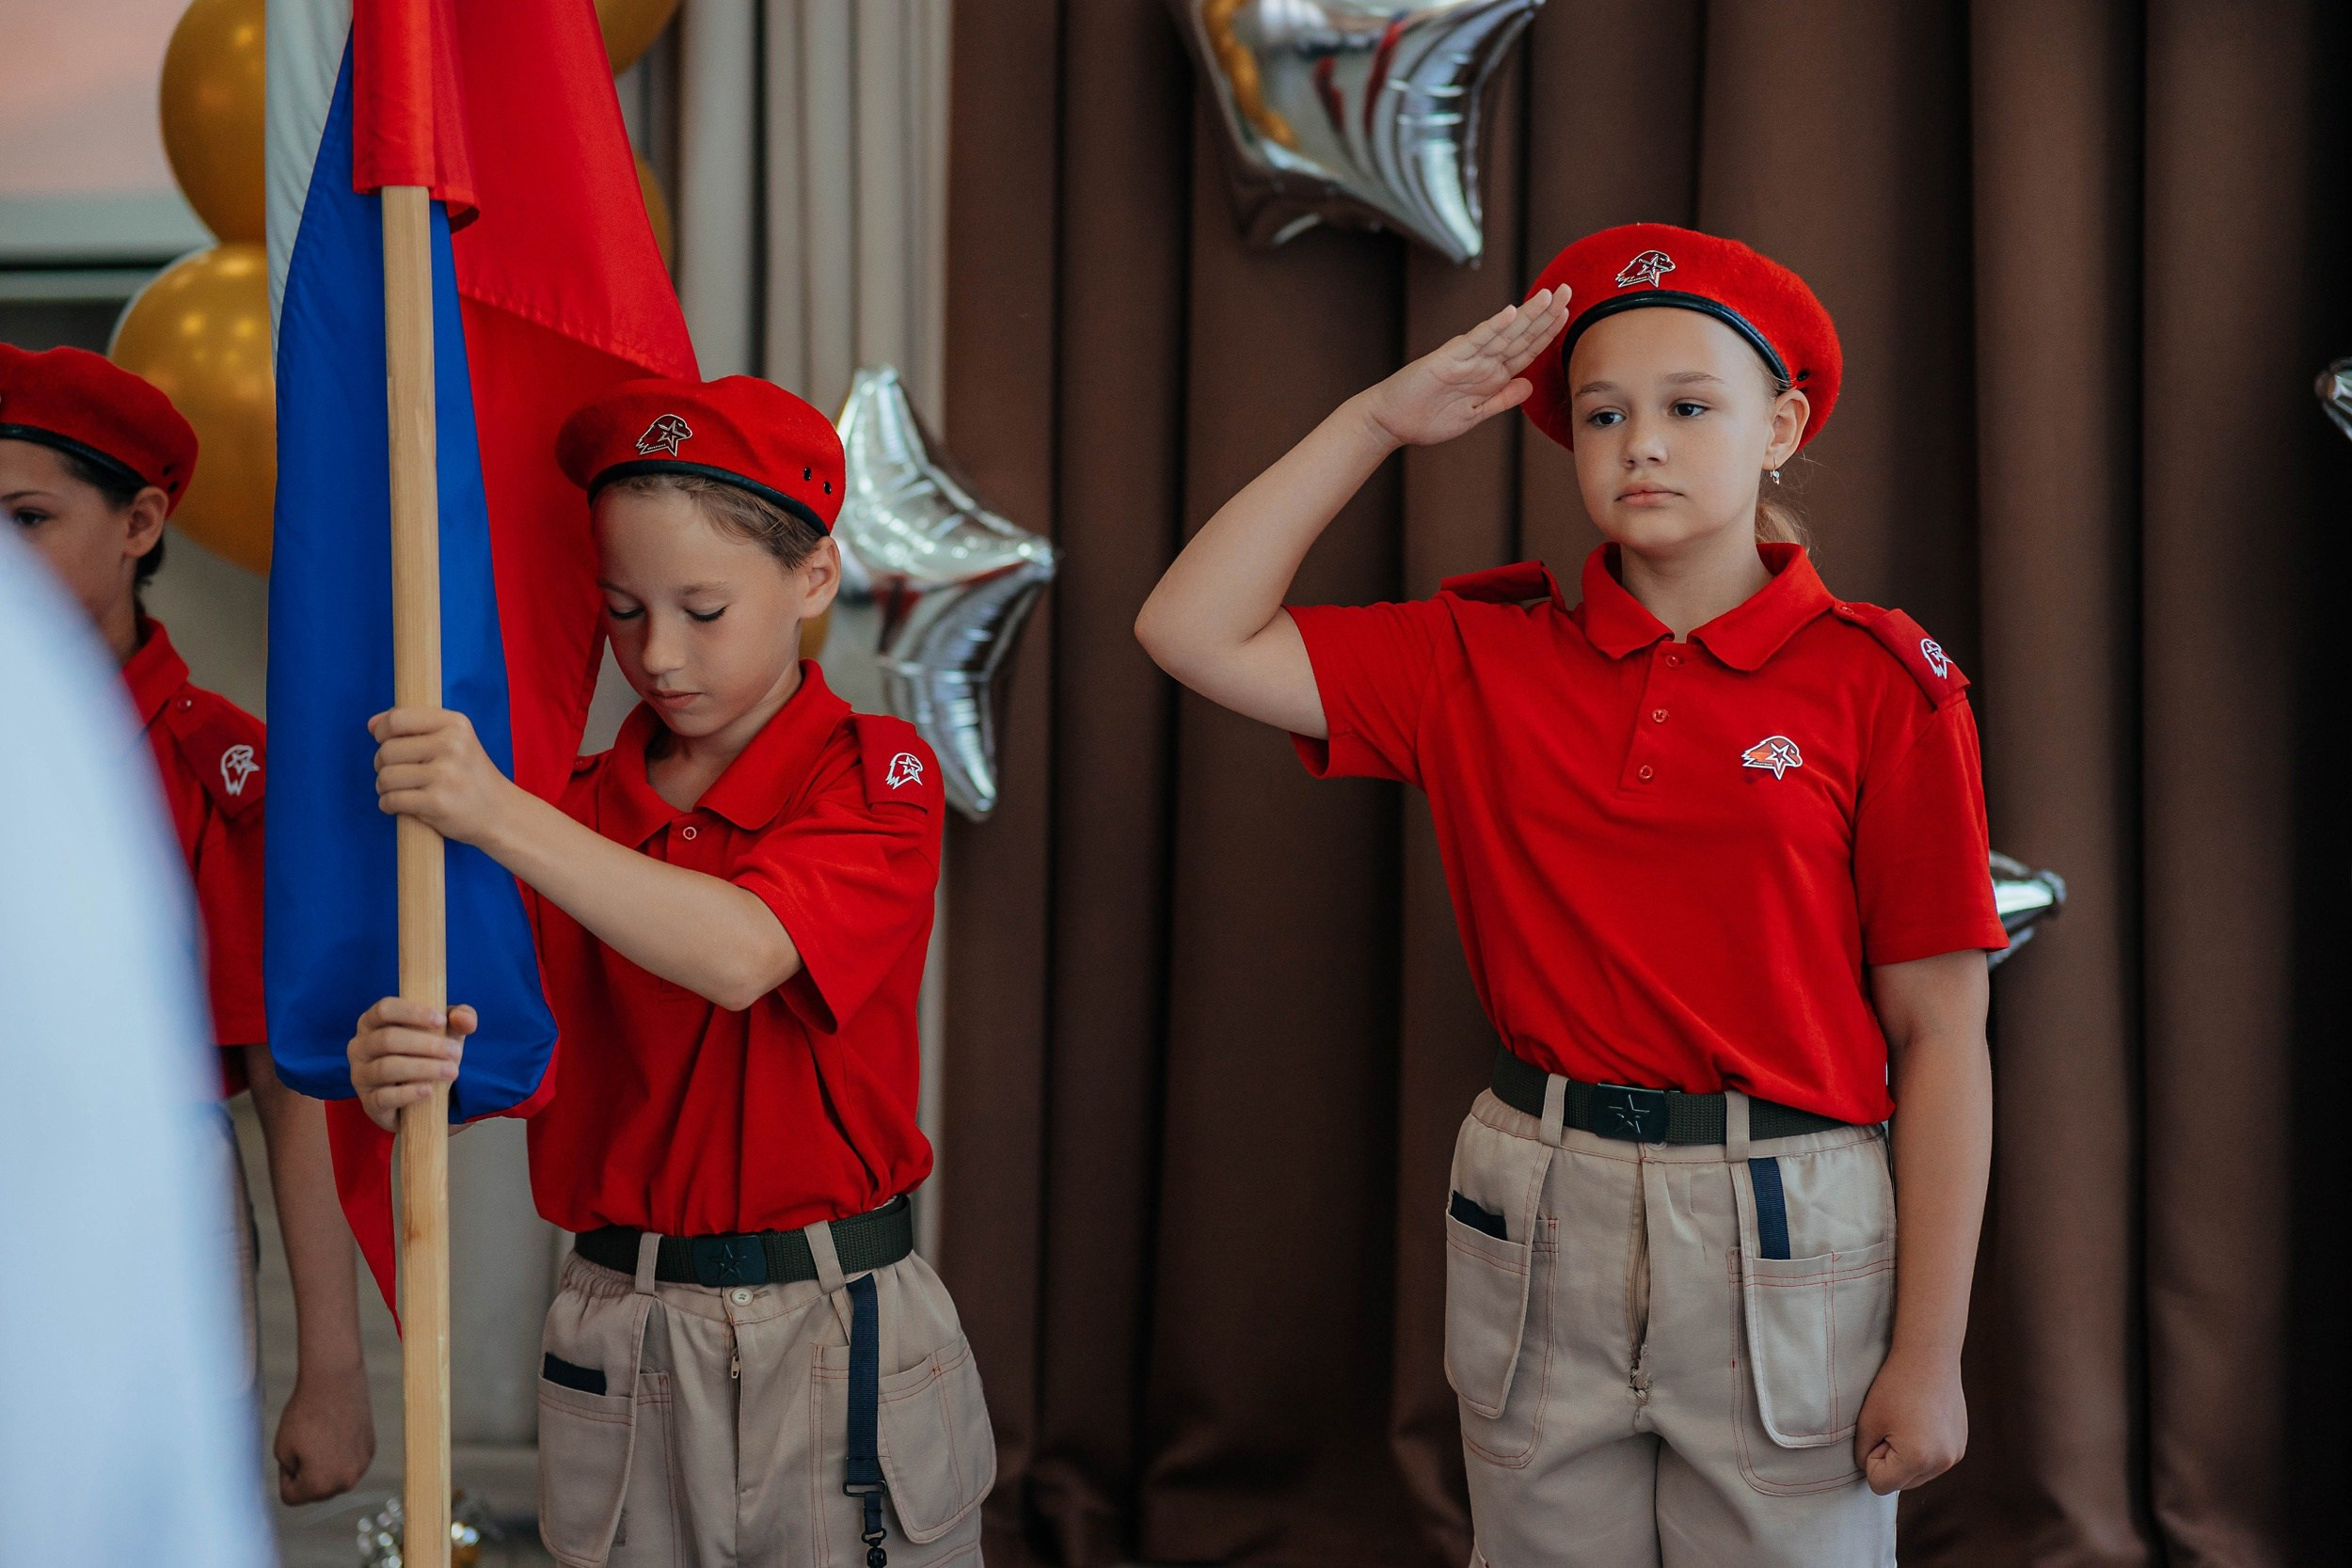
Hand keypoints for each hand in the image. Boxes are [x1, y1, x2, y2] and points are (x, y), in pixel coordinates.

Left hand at [272, 1362, 374, 1503]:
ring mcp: (362, 1466)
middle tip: (307, 1442)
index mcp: (319, 1485)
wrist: (335, 1380)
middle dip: (307, 1474)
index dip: (285, 1473)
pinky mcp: (370, 1450)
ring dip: (325, 1466)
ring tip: (323, 1437)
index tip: (292, 1450)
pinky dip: (341, 1454)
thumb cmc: (303, 1413)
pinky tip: (337, 1432)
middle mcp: (345, 1482)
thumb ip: (291, 1474)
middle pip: (315, 1492)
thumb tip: (307, 1480)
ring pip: (334, 1478)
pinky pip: (348, 1463)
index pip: (290, 1496)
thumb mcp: (281, 1449)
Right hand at [347, 997, 475, 1130]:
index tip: (441, 1021)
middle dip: (426, 1045)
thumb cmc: (428, 1053)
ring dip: (423, 1068)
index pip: (384, 1009)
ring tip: (451, 1071)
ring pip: (386, 1068)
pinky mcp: (369, 1103)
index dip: (412, 1012)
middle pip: (388, 1039)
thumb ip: (459, 1019)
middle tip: (455, 1052)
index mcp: (373, 1021)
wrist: (423, 1097)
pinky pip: (383, 1097)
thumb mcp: (446, 1032)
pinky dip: (408, 1093)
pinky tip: (429, 1090)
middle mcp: (360, 1046)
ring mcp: (361, 1075)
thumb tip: (466, 1019)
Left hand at [369, 705, 516, 847]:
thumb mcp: (455, 740)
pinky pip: (391, 800)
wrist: (501, 813)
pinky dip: (388, 805)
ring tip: (400, 791)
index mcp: (455, 724)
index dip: (382, 731)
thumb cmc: (469, 775)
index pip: (398, 719)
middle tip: (400, 773)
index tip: (384, 741)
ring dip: (384, 787)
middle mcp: (452, 745)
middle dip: (383, 764)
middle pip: (387, 750)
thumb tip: (372, 724)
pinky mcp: (437, 803)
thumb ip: (416, 726)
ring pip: (386, 777)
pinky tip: (401, 805)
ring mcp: (445, 775)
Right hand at [1358, 286, 1571, 447]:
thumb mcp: (1473, 416)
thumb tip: (1529, 386)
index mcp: (1491, 376)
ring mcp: (1467, 358)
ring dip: (1528, 315)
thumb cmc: (1426, 419)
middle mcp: (1482, 363)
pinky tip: (1511, 313)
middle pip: (1521, 336)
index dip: (1548, 333)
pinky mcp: (1448, 358)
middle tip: (1568, 289)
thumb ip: (1501, 401)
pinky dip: (1494, 327)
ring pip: (1504, 334)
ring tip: (1549, 295)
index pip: (1526, 351)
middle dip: (1546, 314)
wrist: (1391, 421)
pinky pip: (1475, 341)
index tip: (1568, 312)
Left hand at [1854, 1344, 1967, 1492]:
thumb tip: (1871, 1472)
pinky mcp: (1960, 1447)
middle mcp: (1941, 1463)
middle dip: (1890, 1460)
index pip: (1879, 1484)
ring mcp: (1955, 1456)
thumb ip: (1863, 1455)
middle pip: (1901, 1483)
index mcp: (1916, 1459)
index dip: (1871, 1459)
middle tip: (1893, 1425)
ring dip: (1906, 1457)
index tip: (1878, 1431)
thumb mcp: (1867, 1423)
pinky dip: (1923, 1450)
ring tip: (1907, 1422)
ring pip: (1917, 1475)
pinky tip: (1921, 1421)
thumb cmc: (1894, 1386)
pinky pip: (1933, 1462)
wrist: (1929, 1357)